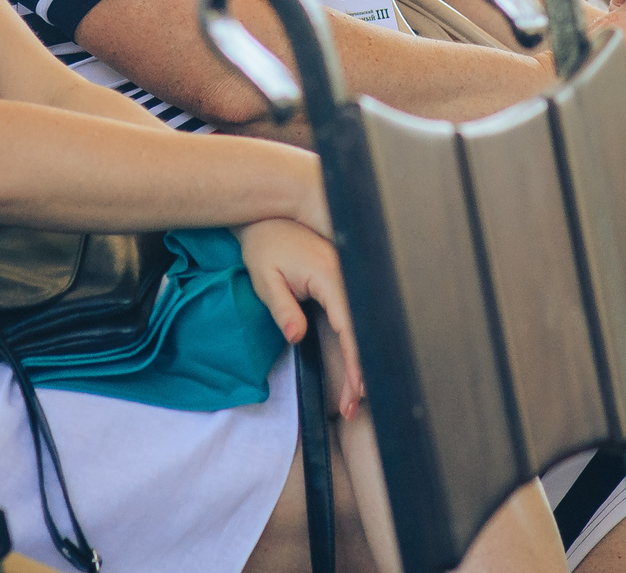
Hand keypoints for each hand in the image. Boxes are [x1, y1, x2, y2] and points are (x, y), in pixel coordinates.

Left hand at [235, 217, 360, 415]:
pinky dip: (355, 344)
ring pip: (362, 327)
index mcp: (330, 275)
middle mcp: (347, 276)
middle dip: (361, 372)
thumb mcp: (265, 279)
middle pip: (362, 331)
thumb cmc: (263, 246)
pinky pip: (355, 317)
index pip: (349, 326)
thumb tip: (297, 337)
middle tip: (352, 408)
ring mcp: (349, 277)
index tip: (356, 391)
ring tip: (354, 398)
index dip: (355, 361)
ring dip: (360, 361)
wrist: (266, 216)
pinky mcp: (345, 280)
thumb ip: (282, 308)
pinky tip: (354, 366)